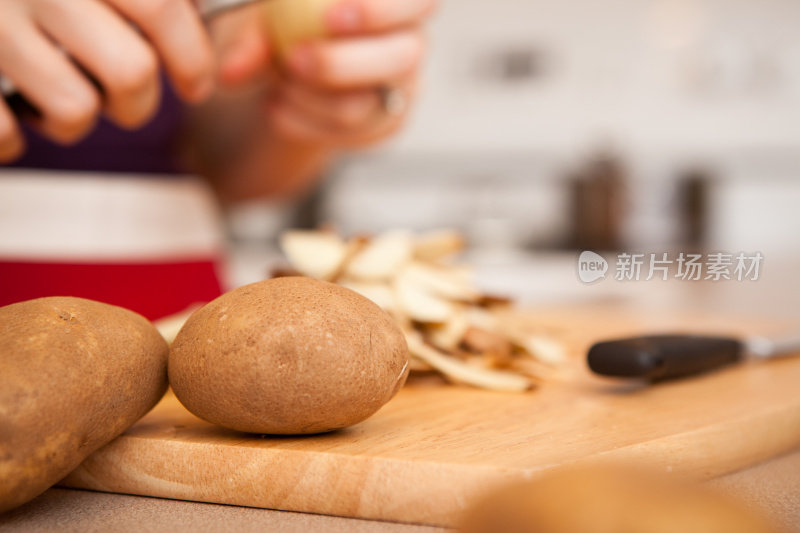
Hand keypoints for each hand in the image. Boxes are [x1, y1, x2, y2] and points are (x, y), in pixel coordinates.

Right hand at [0, 0, 215, 161]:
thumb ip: (158, 2)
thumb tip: (207, 15)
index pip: (161, 9)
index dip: (192, 57)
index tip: (196, 84)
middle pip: (131, 71)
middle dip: (138, 102)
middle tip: (123, 98)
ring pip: (75, 109)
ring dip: (73, 120)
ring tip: (53, 93)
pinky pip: (5, 134)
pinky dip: (11, 139)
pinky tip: (11, 109)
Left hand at [213, 0, 435, 148]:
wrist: (295, 67)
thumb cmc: (292, 21)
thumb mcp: (267, 18)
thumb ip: (252, 40)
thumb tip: (231, 72)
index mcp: (400, 3)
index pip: (418, 1)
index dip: (380, 11)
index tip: (331, 17)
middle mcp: (411, 45)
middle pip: (401, 59)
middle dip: (341, 64)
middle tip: (294, 60)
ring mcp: (402, 90)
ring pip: (366, 106)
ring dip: (311, 98)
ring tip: (278, 83)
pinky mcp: (386, 125)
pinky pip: (349, 135)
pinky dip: (305, 123)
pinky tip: (277, 108)